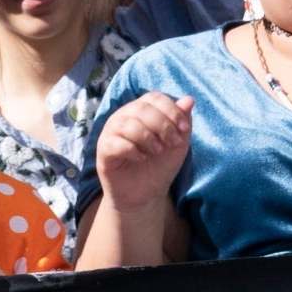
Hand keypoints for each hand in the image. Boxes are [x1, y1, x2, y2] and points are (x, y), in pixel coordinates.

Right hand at [95, 92, 193, 211]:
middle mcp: (123, 117)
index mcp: (141, 111)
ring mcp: (111, 132)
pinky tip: (141, 158)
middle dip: (163, 126)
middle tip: (171, 144)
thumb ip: (183, 121)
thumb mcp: (178, 143)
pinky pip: (116, 143)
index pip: (154, 98)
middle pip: (141, 108)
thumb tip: (189, 99)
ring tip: (156, 152)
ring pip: (128, 123)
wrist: (145, 193)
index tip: (184, 129)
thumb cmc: (160, 165)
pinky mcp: (103, 149)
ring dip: (149, 138)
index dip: (171, 110)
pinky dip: (133, 151)